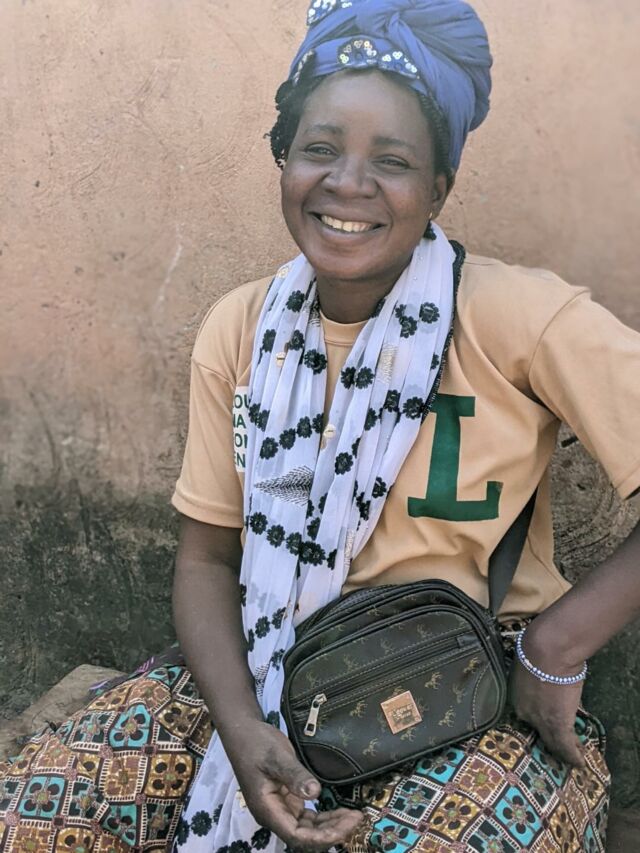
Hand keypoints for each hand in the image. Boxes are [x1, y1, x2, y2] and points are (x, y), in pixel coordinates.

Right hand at [223, 720, 362, 850]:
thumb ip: (295, 775)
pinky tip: (340, 811)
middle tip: (356, 819)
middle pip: (305, 837)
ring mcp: (282, 809)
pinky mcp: (288, 801)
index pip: (296, 836)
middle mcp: (274, 815)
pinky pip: (308, 817)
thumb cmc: (256, 743)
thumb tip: (315, 793)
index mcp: (268, 810)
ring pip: (308, 829)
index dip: (321, 837)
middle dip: (331, 832)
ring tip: (353, 816)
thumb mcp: (276, 756)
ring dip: (330, 825)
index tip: (345, 827)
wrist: (243, 732)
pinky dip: (324, 817)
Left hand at [508, 631, 585, 767]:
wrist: (548, 651)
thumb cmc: (537, 648)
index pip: (526, 714)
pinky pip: (565, 745)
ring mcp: (540, 720)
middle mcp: (524, 712)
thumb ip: (533, 675)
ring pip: (552, 741)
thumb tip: (543, 674)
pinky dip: (572, 755)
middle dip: (548, 740)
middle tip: (557, 748)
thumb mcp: (529, 664)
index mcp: (515, 696)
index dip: (536, 720)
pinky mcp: (557, 724)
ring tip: (572, 758)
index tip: (542, 723)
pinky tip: (579, 762)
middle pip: (537, 731)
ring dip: (563, 750)